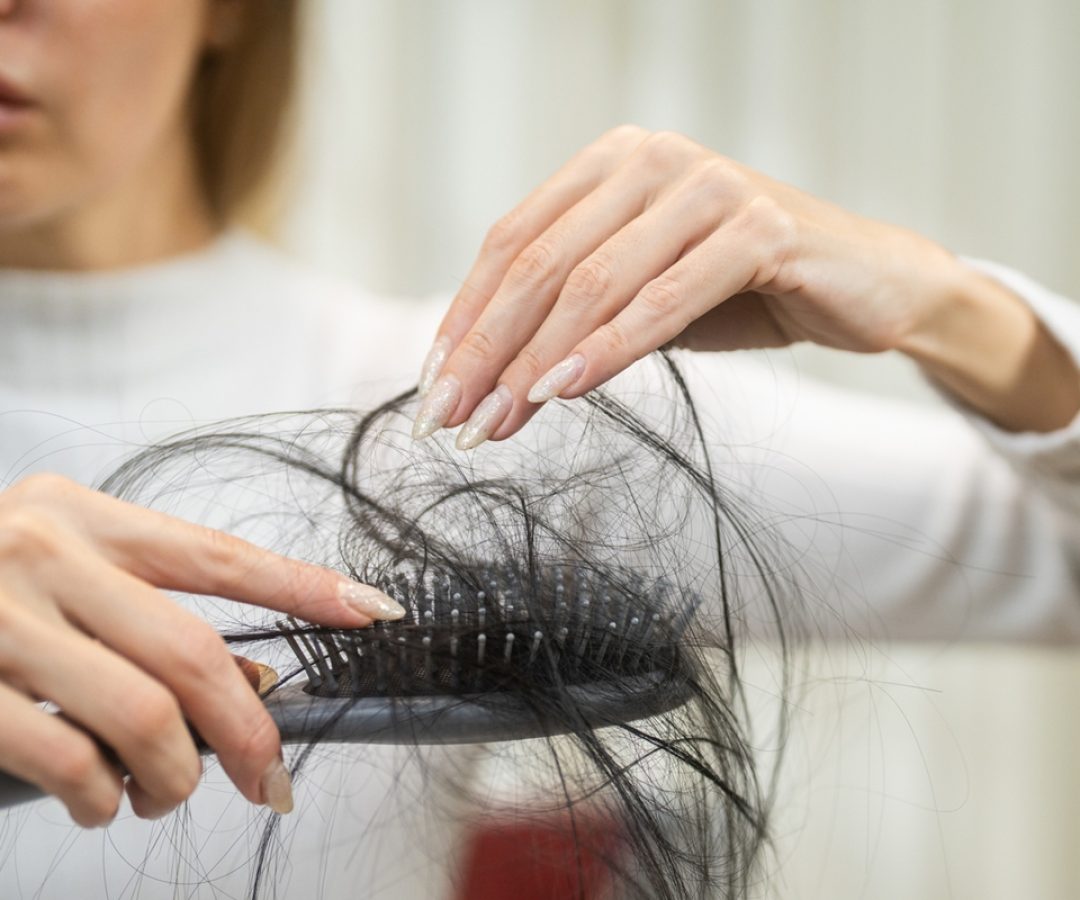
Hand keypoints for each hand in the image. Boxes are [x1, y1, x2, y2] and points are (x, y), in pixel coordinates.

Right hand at [0, 473, 402, 826]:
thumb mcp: (63, 569)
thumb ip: (143, 614)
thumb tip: (249, 687)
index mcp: (83, 517)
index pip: (218, 557)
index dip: (304, 588)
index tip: (373, 612)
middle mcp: (40, 553)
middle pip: (192, 654)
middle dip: (249, 731)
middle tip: (270, 777)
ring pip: (139, 718)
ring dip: (173, 778)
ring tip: (166, 793)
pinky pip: (65, 762)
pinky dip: (102, 799)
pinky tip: (102, 800)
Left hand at [414, 125, 1077, 442]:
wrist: (864, 287)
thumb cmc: (742, 290)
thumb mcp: (641, 299)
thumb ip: (574, 316)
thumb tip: (486, 377)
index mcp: (612, 165)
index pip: (512, 242)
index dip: (465, 317)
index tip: (434, 386)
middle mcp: (652, 162)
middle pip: (539, 262)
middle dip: (486, 348)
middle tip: (451, 415)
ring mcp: (707, 187)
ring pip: (593, 280)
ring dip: (535, 360)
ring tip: (498, 419)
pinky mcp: (758, 227)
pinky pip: (665, 297)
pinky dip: (609, 348)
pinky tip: (566, 390)